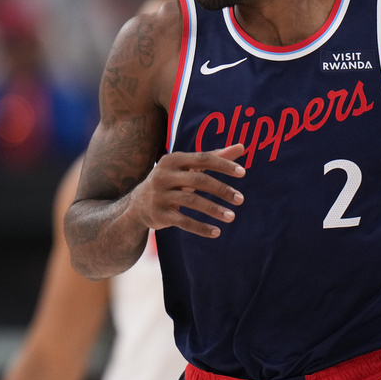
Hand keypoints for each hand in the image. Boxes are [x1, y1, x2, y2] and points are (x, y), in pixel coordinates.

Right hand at [128, 144, 245, 237]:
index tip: (243, 173)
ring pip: (191, 201)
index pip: (203, 158)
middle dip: (222, 189)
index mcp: (173, 159)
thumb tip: (242, 147)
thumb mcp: (189, 167)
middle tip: (240, 199)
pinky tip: (216, 232)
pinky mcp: (158, 214)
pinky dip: (201, 228)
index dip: (223, 165)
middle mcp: (164, 175)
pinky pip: (183, 221)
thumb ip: (214, 157)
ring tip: (231, 216)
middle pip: (198, 180)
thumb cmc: (172, 181)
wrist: (137, 204)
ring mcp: (159, 195)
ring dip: (214, 209)